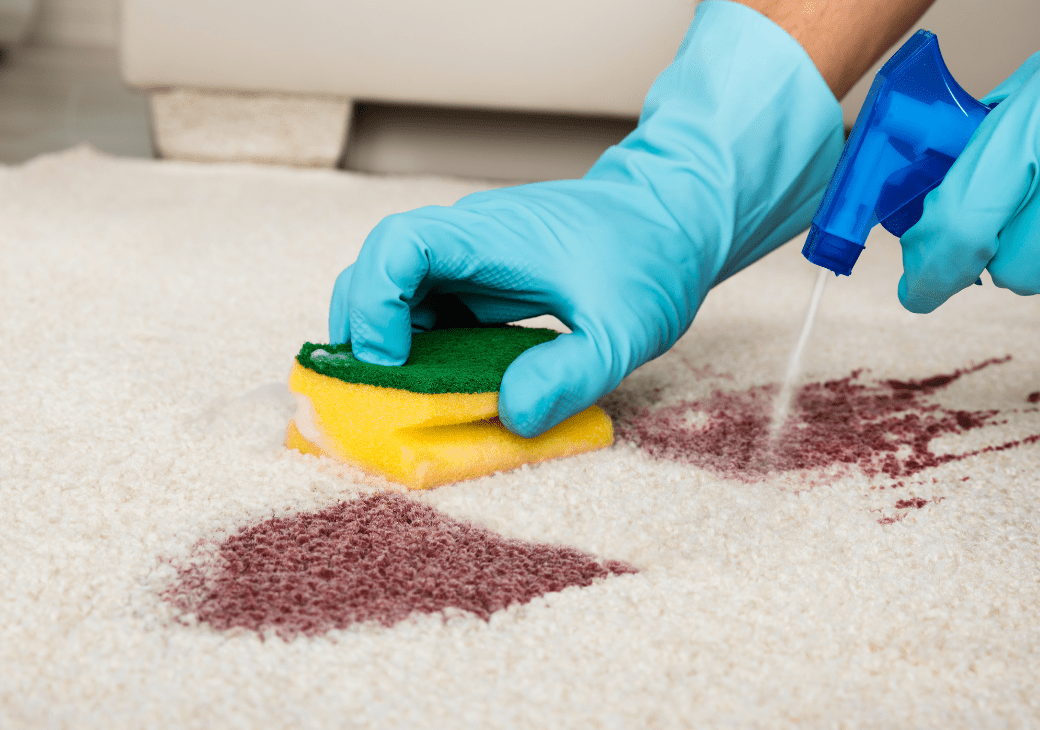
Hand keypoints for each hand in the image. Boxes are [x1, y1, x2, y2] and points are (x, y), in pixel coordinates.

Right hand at [329, 0, 842, 436]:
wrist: (676, 216)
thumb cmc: (652, 261)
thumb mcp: (625, 331)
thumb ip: (571, 373)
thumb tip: (512, 416)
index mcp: (493, 237)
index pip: (400, 245)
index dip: (375, 301)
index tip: (391, 362)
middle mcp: (470, 238)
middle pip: (377, 265)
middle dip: (362, 326)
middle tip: (377, 392)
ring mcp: (473, 256)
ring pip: (397, 286)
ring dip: (387, 339)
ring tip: (402, 397)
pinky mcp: (483, 276)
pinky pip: (430, 303)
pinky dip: (419, 343)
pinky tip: (438, 384)